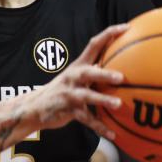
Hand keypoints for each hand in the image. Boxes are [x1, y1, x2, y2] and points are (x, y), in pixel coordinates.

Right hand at [26, 23, 127, 137]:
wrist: (34, 107)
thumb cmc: (64, 91)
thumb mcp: (76, 77)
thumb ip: (97, 72)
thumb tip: (126, 68)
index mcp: (78, 65)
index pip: (94, 44)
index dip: (109, 34)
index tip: (126, 27)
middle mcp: (73, 77)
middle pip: (88, 71)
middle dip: (104, 73)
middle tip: (121, 77)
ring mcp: (69, 94)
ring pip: (86, 96)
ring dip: (102, 99)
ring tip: (118, 104)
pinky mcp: (67, 110)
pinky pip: (86, 119)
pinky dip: (100, 127)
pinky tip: (113, 134)